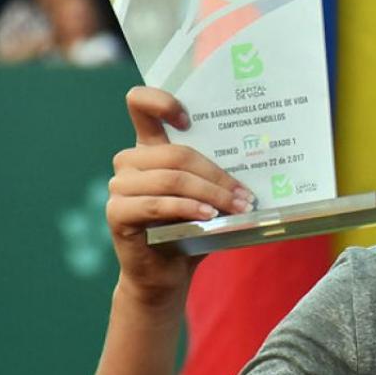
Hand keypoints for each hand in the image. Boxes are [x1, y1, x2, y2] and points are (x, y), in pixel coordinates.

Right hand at [106, 86, 253, 306]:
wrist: (167, 273)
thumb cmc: (192, 228)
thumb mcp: (208, 195)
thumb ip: (218, 175)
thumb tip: (259, 160)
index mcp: (150, 148)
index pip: (140, 105)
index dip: (161, 101)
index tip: (189, 118)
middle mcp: (130, 162)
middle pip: (176, 153)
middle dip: (217, 174)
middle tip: (247, 194)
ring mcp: (119, 187)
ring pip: (171, 178)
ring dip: (210, 192)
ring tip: (238, 207)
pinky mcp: (116, 213)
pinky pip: (156, 204)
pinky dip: (187, 208)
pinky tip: (209, 215)